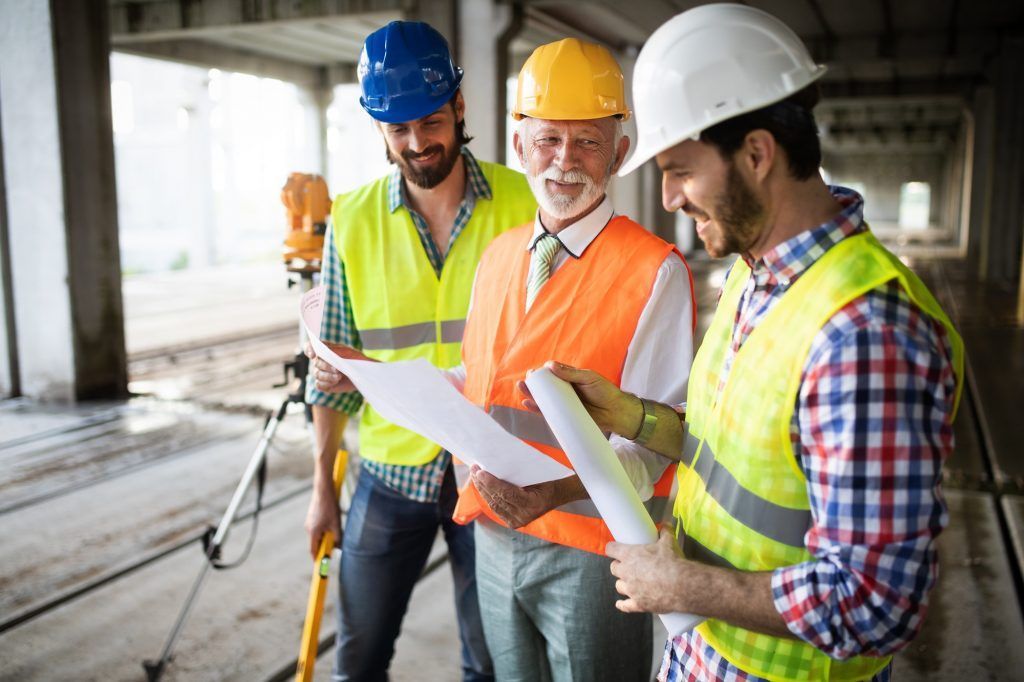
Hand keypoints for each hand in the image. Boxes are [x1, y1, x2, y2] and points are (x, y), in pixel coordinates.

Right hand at [304, 341, 369, 392]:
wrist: (363, 374)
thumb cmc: (356, 360)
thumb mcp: (348, 353)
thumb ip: (335, 350)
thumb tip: (323, 347)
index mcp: (324, 350)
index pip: (309, 347)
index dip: (308, 349)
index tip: (313, 354)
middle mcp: (320, 361)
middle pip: (316, 363)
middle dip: (326, 366)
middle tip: (337, 369)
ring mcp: (321, 373)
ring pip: (317, 374)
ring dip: (327, 376)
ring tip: (339, 377)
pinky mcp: (324, 384)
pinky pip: (319, 384)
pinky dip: (326, 383)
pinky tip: (335, 382)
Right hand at [304, 484, 341, 558]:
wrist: (323, 490)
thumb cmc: (330, 507)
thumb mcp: (336, 524)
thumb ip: (337, 538)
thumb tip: (338, 548)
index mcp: (313, 532)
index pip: (313, 550)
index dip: (317, 558)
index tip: (321, 565)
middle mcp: (308, 529)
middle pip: (315, 543)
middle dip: (324, 546)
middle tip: (334, 547)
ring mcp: (309, 522)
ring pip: (317, 535)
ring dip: (325, 537)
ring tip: (335, 531)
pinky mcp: (311, 517)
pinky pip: (317, 528)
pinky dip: (324, 530)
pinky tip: (332, 523)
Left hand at [471, 465, 584, 528]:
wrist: (559, 492)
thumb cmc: (548, 478)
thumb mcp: (535, 473)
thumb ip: (517, 473)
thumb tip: (494, 465)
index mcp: (533, 504)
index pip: (506, 493)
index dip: (491, 482)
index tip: (480, 471)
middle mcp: (525, 516)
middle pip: (497, 499)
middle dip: (483, 484)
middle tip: (474, 469)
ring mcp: (519, 522)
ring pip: (494, 505)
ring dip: (482, 490)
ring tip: (475, 476)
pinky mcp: (514, 523)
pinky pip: (496, 509)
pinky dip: (488, 497)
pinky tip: (482, 486)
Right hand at [517, 361, 641, 436]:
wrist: (616, 412)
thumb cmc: (605, 392)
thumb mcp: (589, 378)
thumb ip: (571, 373)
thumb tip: (550, 366)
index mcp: (571, 378)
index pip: (553, 373)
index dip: (542, 373)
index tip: (534, 372)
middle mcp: (565, 390)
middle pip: (545, 386)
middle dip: (533, 384)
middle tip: (524, 382)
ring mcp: (564, 403)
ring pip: (544, 399)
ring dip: (531, 395)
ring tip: (522, 390)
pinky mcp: (565, 416)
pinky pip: (549, 413)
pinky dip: (537, 409)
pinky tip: (528, 405)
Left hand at [607, 528, 691, 613]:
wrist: (681, 585)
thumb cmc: (672, 561)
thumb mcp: (668, 542)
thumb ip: (665, 532)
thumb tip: (666, 524)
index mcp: (629, 555)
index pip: (611, 549)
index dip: (612, 549)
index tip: (613, 549)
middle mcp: (626, 572)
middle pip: (614, 569)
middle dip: (619, 567)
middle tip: (627, 566)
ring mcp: (631, 589)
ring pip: (619, 586)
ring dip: (623, 584)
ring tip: (630, 582)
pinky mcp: (638, 604)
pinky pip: (625, 606)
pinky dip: (622, 604)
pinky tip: (621, 604)